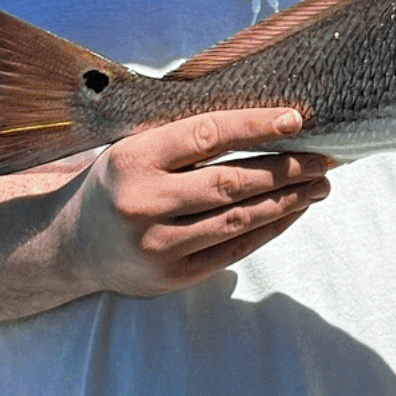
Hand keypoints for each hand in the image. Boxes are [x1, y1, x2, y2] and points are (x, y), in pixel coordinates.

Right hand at [64, 109, 331, 297]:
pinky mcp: (173, 276)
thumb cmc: (119, 183)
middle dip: (286, 169)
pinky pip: (235, 249)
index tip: (296, 119)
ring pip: (238, 219)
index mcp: (133, 159)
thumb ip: (186, 138)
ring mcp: (158, 245)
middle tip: (324, 159)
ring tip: (319, 185)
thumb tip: (267, 121)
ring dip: (288, 200)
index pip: (207, 136)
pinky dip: (271, 227)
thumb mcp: (135, 148)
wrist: (72, 245)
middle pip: (231, 183)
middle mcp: (143, 203)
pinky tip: (294, 209)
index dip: (255, 126)